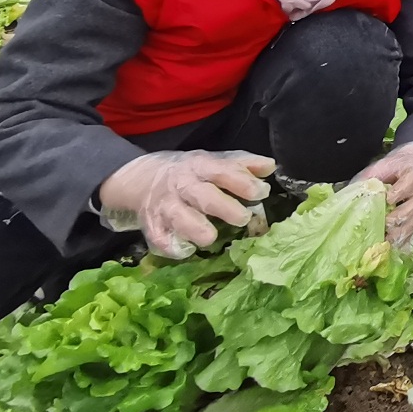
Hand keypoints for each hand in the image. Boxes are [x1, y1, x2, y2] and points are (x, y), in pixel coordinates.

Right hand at [98, 149, 273, 259]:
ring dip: (195, 229)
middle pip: (203, 196)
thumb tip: (270, 167)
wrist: (143, 178)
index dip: (242, 182)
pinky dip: (172, 246)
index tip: (261, 192)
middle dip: (224, 207)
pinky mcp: (152, 226)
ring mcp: (166, 206)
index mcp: (201, 166)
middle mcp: (183, 186)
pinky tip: (187, 250)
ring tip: (211, 238)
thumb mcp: (214, 161)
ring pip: (178, 217)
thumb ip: (242, 165)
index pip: (223, 171)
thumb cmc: (191, 173)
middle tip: (243, 218)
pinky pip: (160, 238)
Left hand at [355, 141, 412, 249]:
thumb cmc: (396, 168)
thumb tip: (349, 195)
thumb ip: (369, 179)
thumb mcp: (383, 166)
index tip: (387, 200)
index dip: (400, 191)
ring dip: (402, 232)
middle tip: (385, 225)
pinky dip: (406, 241)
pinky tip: (395, 249)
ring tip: (386, 241)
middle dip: (400, 216)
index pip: (410, 181)